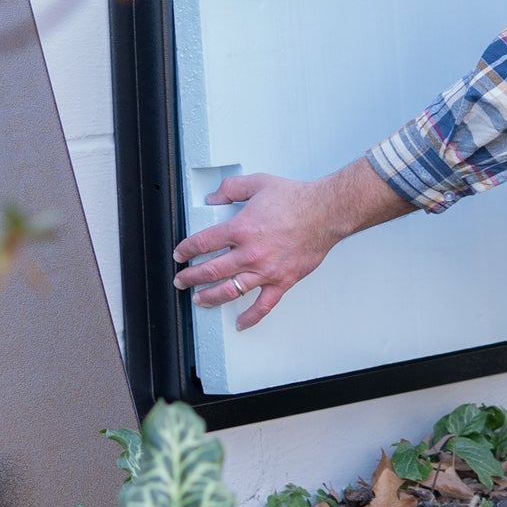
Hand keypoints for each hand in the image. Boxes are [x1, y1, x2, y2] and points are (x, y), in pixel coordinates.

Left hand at [173, 159, 412, 329]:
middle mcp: (250, 253)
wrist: (326, 212)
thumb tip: (213, 198)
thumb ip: (231, 189)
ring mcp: (265, 271)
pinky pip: (263, 305)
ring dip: (210, 297)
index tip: (180, 254)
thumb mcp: (257, 183)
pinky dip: (250, 317)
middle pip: (210, 271)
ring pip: (230, 291)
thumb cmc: (296, 199)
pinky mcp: (282, 281)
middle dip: (190, 277)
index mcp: (241, 229)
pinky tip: (240, 323)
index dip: (186, 249)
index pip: (202, 243)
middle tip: (181, 280)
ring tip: (199, 299)